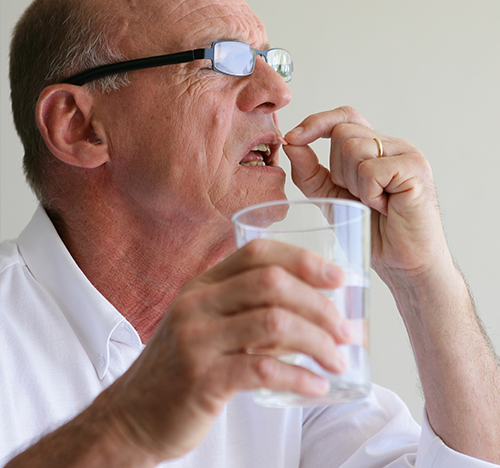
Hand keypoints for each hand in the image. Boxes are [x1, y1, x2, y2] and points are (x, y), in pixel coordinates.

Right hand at [101, 239, 348, 462]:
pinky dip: (298, 376)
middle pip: (271, 282)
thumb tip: (320, 317)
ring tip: (337, 360)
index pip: (257, 252)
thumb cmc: (184, 367)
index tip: (338, 277)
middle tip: (346, 330)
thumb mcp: (213, 328)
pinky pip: (262, 369)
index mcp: (203, 284)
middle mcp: (197, 303)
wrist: (133, 414)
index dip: (303, 259)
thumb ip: (256, 316)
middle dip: (319, 304)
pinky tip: (316, 386)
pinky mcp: (201, 379)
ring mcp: (197, 339)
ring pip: (273, 322)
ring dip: (316, 341)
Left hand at [283, 106, 448, 280]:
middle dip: (337, 169)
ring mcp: (407, 154)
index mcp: (373, 147)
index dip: (316, 122)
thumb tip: (290, 143)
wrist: (401, 262)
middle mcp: (392, 144)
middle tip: (358, 197)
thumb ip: (309, 171)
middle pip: (342, 132)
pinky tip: (384, 208)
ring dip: (353, 183)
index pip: (342, 117)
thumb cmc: (369, 229)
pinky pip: (370, 170)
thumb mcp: (329, 197)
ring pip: (354, 148)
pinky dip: (368, 194)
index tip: (291, 139)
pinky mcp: (415, 169)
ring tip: (373, 203)